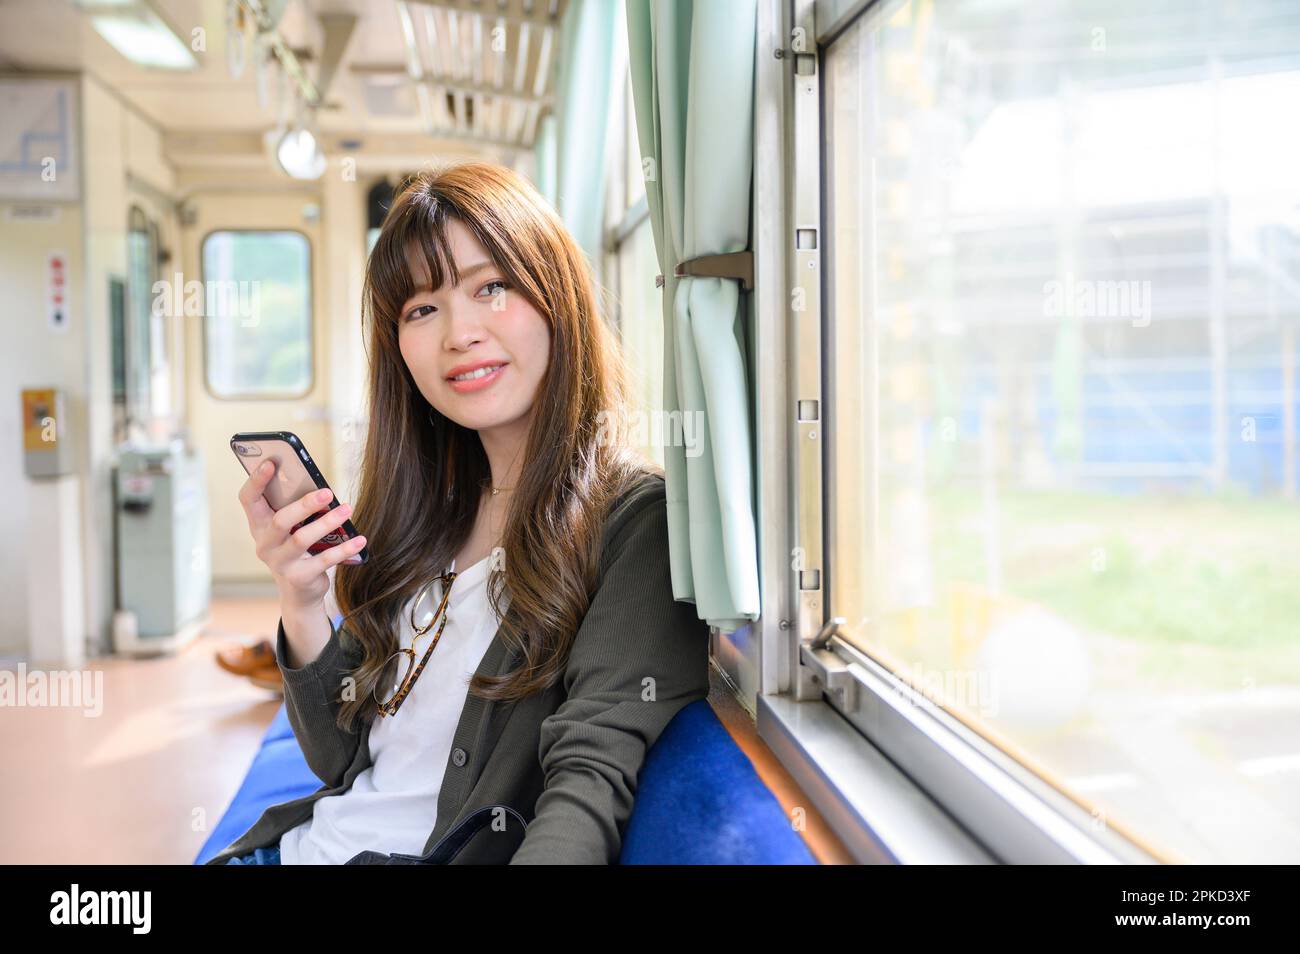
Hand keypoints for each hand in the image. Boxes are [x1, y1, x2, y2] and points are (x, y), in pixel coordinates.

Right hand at [237, 458, 366, 611]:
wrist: (299, 592)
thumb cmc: (297, 549)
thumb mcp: (291, 528)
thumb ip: (296, 507)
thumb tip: (320, 485)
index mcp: (259, 525)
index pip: (248, 499)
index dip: (256, 481)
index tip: (270, 462)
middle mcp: (264, 544)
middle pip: (280, 520)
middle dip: (305, 504)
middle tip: (328, 492)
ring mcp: (280, 563)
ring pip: (302, 539)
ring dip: (327, 523)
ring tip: (347, 509)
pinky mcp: (299, 577)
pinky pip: (324, 560)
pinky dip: (344, 548)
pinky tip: (359, 539)